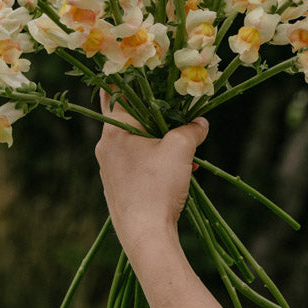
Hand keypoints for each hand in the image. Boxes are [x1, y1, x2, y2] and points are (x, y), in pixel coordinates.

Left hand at [94, 91, 208, 248]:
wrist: (145, 237)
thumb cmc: (157, 188)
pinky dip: (156, 160)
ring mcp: (110, 170)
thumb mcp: (180, 150)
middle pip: (128, 118)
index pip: (116, 93)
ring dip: (160, 140)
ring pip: (136, 143)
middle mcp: (106, 148)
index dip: (130, 78)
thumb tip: (200, 122)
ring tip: (185, 147)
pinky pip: (137, 163)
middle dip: (154, 114)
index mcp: (114, 132)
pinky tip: (180, 170)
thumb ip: (191, 129)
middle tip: (174, 108)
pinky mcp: (119, 188)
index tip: (146, 70)